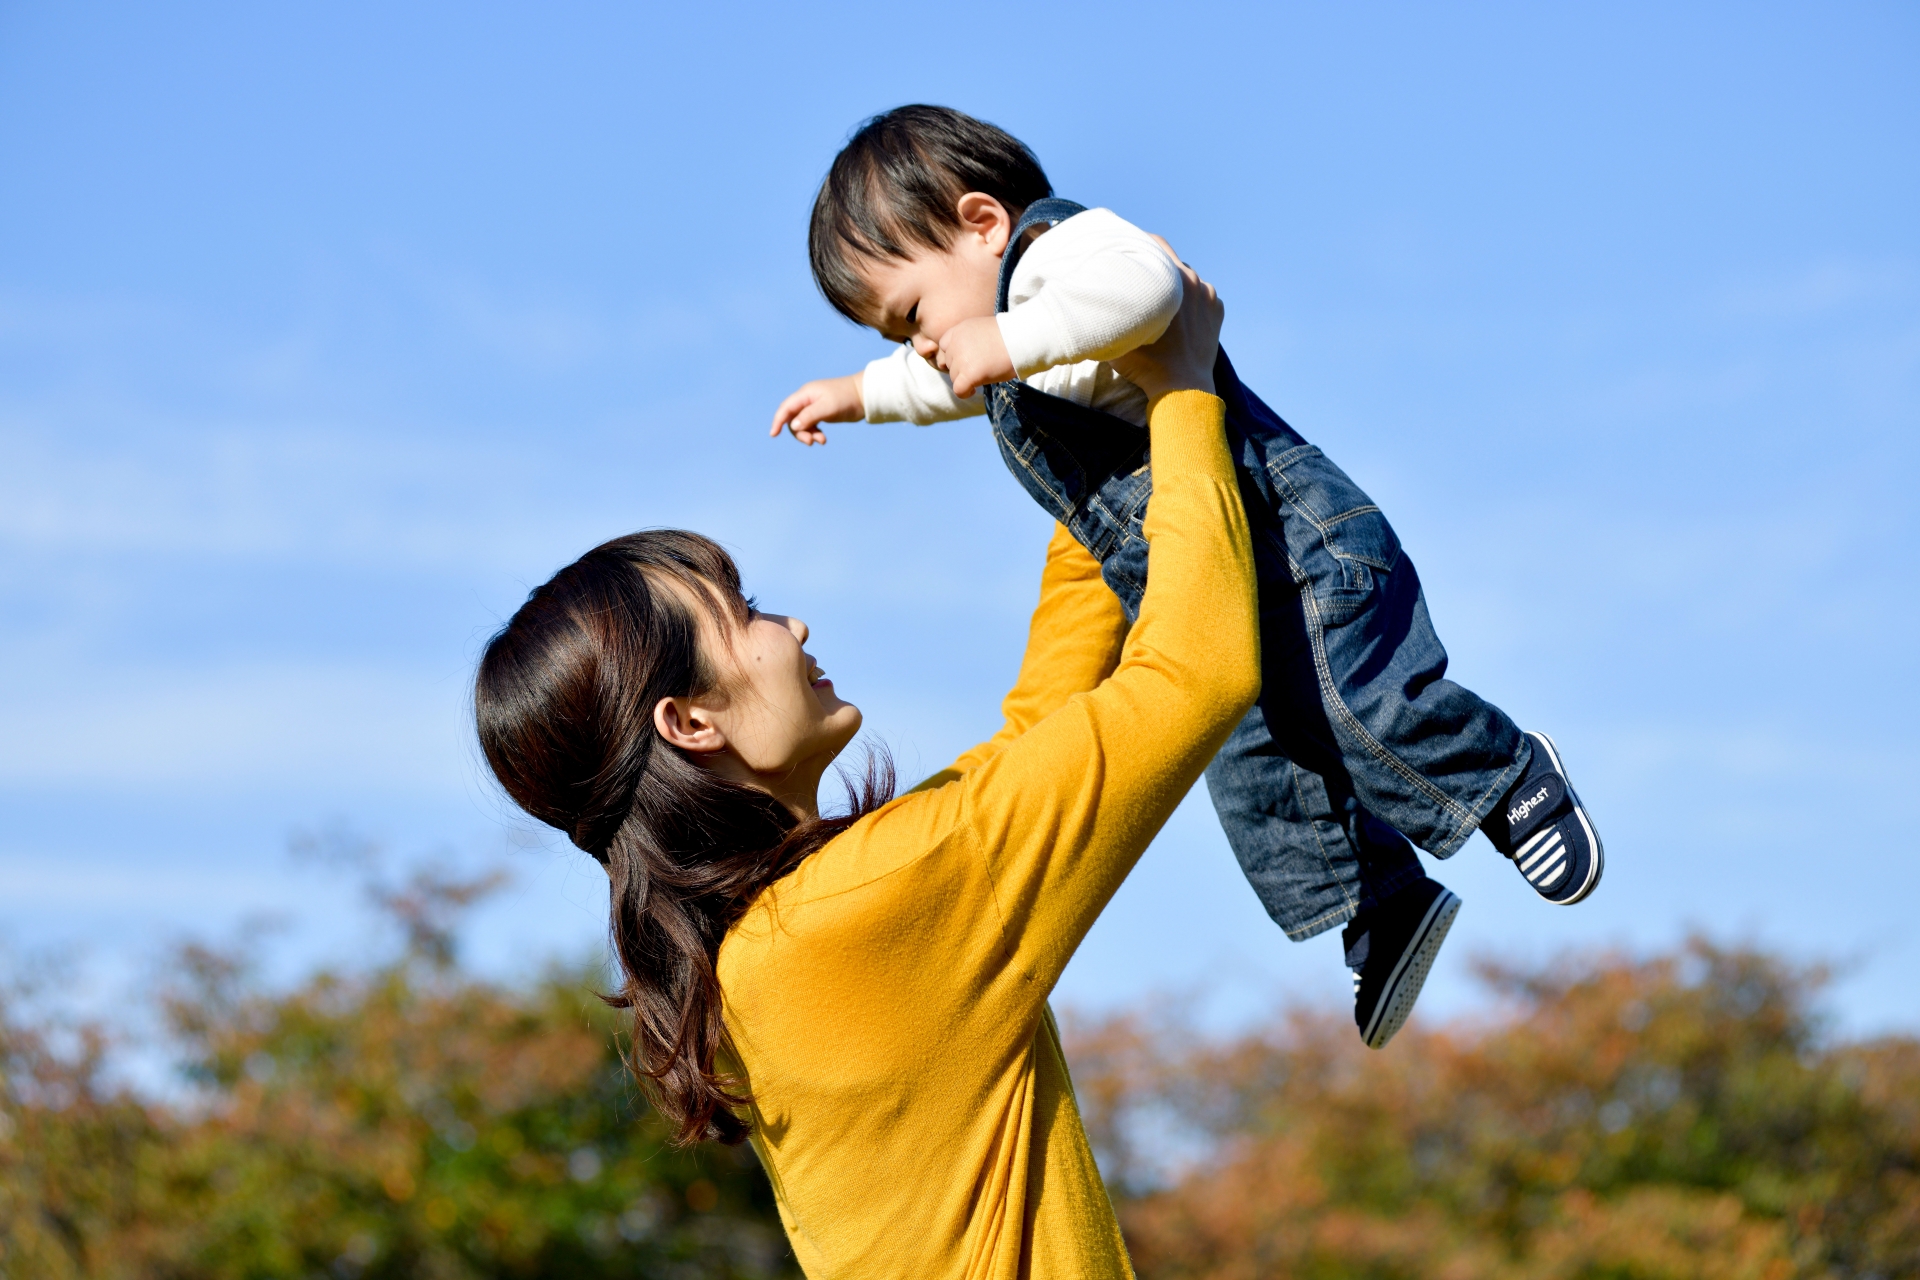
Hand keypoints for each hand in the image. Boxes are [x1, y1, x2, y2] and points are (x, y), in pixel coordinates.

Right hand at [770, 374, 864, 445]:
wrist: (864, 395)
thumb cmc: (846, 398)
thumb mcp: (828, 408)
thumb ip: (810, 416)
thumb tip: (794, 426)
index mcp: (805, 394)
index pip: (786, 408)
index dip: (778, 421)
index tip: (773, 434)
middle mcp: (807, 399)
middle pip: (792, 419)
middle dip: (799, 433)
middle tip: (811, 442)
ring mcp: (814, 406)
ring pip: (802, 424)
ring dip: (809, 434)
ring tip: (822, 440)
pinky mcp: (821, 412)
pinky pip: (810, 425)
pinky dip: (814, 433)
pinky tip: (823, 438)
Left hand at [935, 316, 1014, 398]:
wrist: (1022, 339)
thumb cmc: (1009, 335)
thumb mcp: (982, 329)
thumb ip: (969, 340)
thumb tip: (965, 358)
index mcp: (959, 330)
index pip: (944, 346)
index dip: (955, 355)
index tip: (968, 359)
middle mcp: (956, 343)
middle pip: (949, 363)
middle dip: (961, 368)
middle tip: (980, 367)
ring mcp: (961, 359)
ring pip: (953, 377)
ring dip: (966, 379)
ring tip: (983, 375)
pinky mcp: (969, 374)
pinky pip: (958, 390)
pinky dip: (964, 393)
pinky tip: (974, 390)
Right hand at [1110, 239, 1221, 401]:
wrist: (1183, 389)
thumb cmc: (1146, 364)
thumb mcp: (1118, 334)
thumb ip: (1109, 309)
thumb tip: (1092, 296)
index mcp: (1171, 277)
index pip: (1155, 244)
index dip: (1139, 243)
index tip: (1128, 248)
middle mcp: (1193, 279)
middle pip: (1170, 263)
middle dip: (1156, 269)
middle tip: (1140, 281)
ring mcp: (1209, 295)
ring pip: (1187, 280)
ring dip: (1174, 287)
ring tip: (1159, 304)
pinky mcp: (1217, 310)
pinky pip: (1201, 297)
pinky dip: (1190, 303)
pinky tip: (1177, 319)